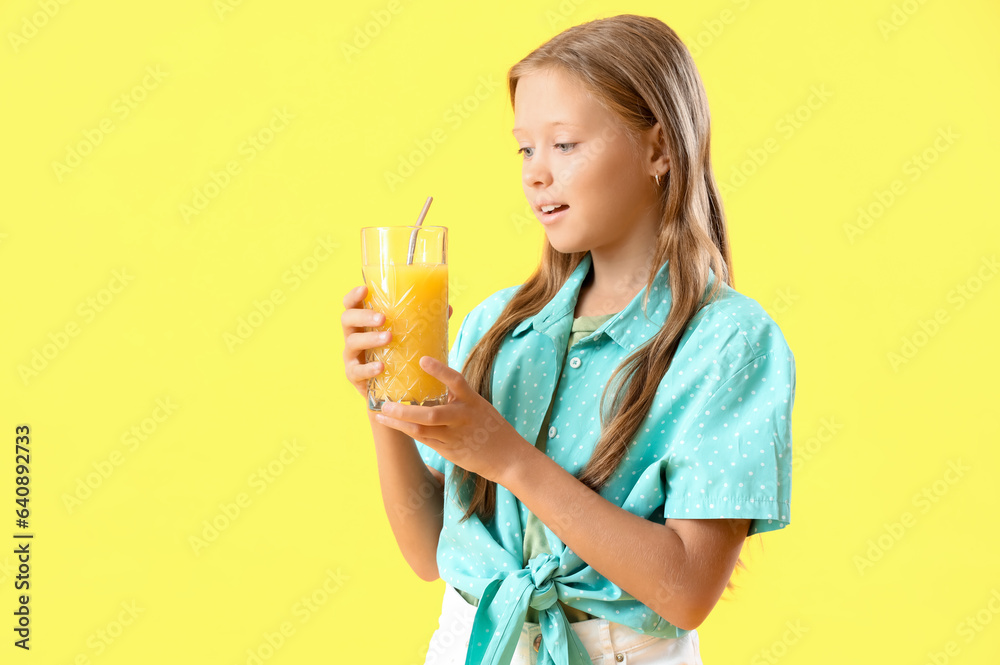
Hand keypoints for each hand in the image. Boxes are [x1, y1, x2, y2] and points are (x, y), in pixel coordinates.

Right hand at [340, 284, 452, 399]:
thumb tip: (448, 307)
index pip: (351, 304)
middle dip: (364, 316)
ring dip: (370, 339)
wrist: (392, 388)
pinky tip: (381, 367)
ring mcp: (352, 356)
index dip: (354, 296)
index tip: (364, 289)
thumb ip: (425, 322)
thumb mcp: (410, 336)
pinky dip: (368, 368)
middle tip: (383, 318)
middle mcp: (353, 336)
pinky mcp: (354, 376)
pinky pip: (357, 371)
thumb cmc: (399, 354)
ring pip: (352, 343)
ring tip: (389, 338)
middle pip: (347, 319)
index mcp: (363, 322)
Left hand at [374, 355, 527, 483]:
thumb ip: (458, 399)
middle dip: (404, 410)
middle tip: (386, 403)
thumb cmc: (492, 429)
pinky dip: (408, 431)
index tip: (422, 360)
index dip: (439, 370)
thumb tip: (432, 386)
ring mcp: (455, 436)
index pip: (456, 381)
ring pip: (421, 430)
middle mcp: (462, 418)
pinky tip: (394, 426)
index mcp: (472, 401)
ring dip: (399, 423)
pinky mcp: (450, 450)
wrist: (509, 458)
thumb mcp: (479, 407)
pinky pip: (424, 440)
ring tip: (381, 415)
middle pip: (429, 414)